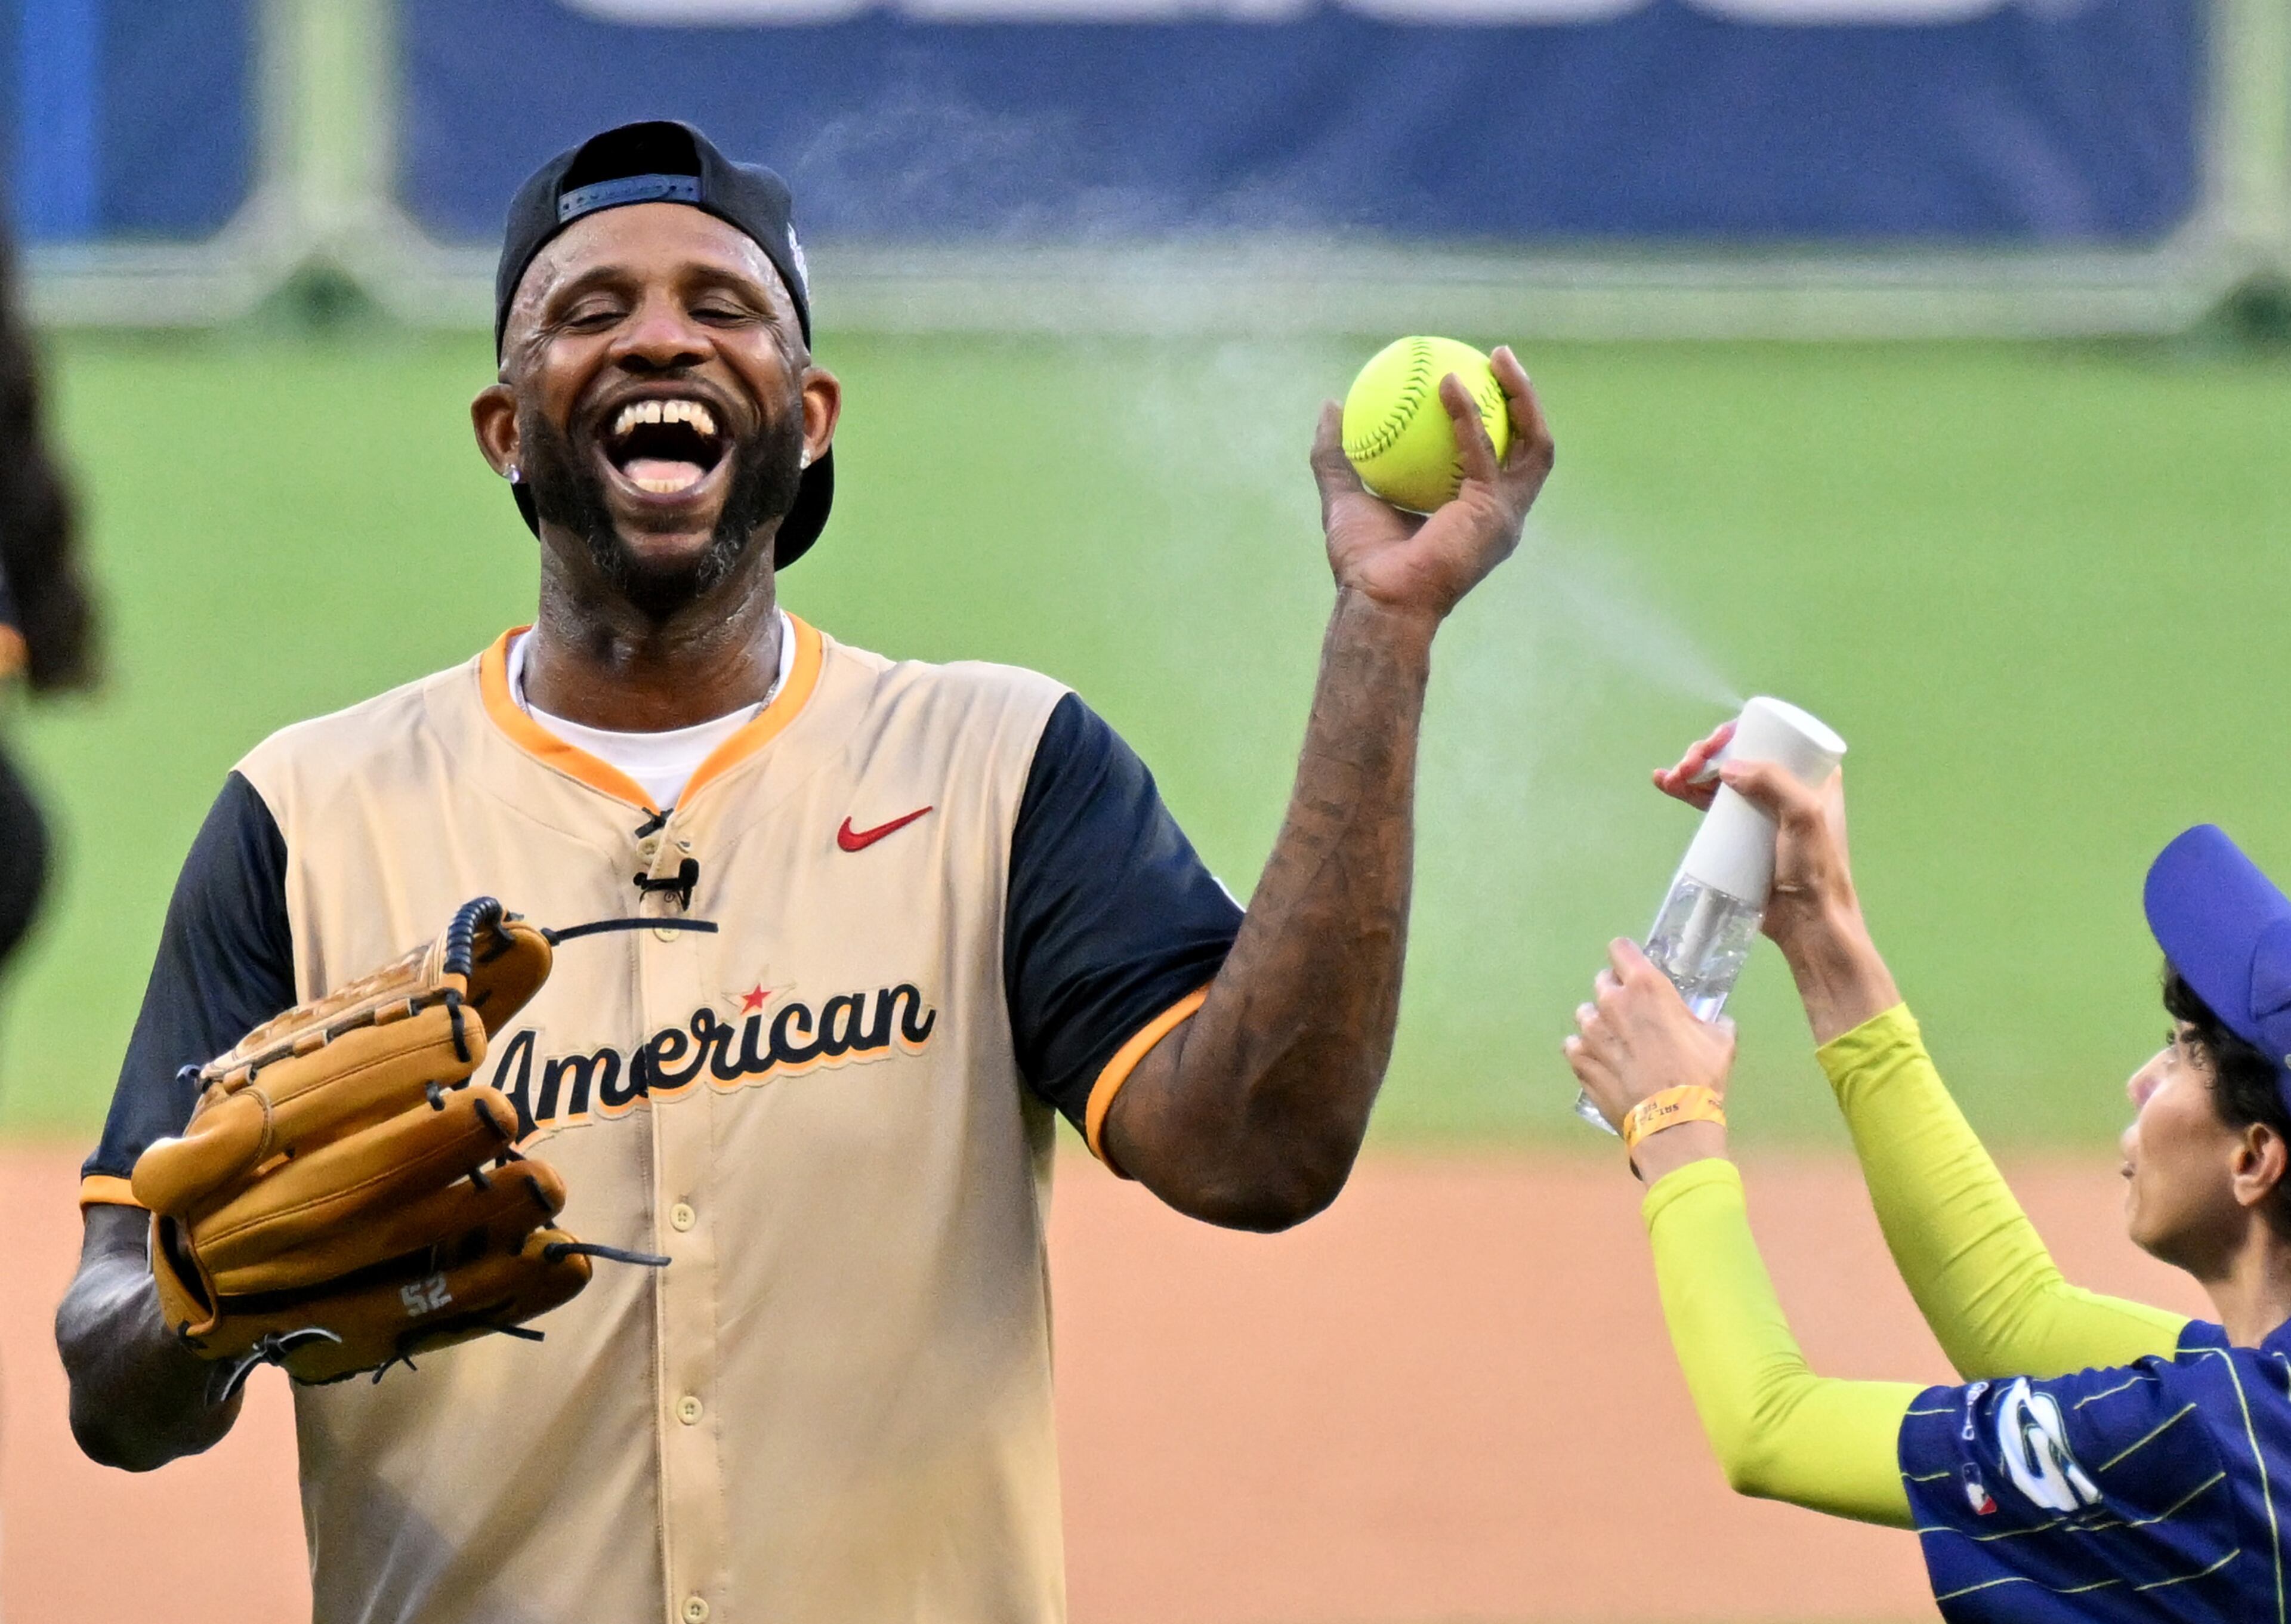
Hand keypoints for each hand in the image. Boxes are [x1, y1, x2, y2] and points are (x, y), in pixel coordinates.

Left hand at [1311, 346, 1553, 625]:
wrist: (1376, 600)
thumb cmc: (1363, 563)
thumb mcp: (1345, 497)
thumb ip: (1337, 454)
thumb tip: (1330, 406)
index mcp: (1477, 513)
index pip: (1500, 455)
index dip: (1498, 414)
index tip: (1475, 373)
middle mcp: (1502, 515)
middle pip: (1532, 445)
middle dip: (1525, 398)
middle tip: (1496, 358)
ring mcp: (1505, 517)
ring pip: (1533, 445)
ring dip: (1521, 398)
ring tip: (1497, 359)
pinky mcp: (1493, 515)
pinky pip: (1484, 454)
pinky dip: (1469, 418)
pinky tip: (1449, 386)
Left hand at [1565, 938, 1735, 1133]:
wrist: (1672, 1120)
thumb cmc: (1699, 1075)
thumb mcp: (1719, 1040)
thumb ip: (1711, 1021)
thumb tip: (1717, 1022)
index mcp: (1645, 987)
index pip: (1621, 949)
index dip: (1626, 957)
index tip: (1633, 969)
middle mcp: (1612, 1002)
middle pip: (1603, 981)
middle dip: (1616, 992)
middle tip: (1632, 1013)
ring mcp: (1591, 1031)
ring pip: (1586, 1013)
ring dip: (1599, 1022)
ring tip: (1616, 1042)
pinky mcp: (1579, 1059)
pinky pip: (1574, 1045)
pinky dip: (1585, 1051)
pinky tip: (1601, 1062)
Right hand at [1653, 729, 1899, 1042]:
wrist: (1806, 921)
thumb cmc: (1815, 869)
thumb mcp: (1805, 816)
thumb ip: (1773, 783)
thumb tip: (1727, 768)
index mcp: (1811, 774)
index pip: (1770, 736)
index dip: (1736, 734)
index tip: (1713, 746)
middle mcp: (1785, 786)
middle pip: (1739, 754)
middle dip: (1707, 753)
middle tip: (1687, 765)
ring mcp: (1760, 809)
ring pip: (1720, 777)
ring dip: (1691, 770)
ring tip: (1669, 777)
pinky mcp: (1739, 832)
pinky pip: (1709, 803)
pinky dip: (1687, 790)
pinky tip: (1665, 783)